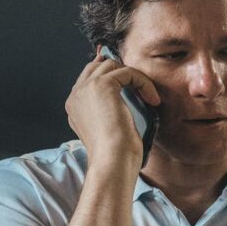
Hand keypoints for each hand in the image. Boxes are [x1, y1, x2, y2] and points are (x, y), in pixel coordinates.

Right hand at [65, 48, 159, 170]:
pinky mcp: (102, 85)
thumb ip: (107, 111)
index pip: (89, 79)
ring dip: (134, 77)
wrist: (112, 160)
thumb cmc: (115, 154)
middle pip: (97, 67)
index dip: (110, 77)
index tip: (132, 83)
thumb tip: (122, 99)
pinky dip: (143, 82)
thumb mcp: (108, 130)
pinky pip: (127, 71)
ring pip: (111, 65)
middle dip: (119, 72)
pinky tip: (152, 100)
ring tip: (148, 97)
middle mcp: (76, 95)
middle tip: (140, 86)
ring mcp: (86, 88)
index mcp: (74, 106)